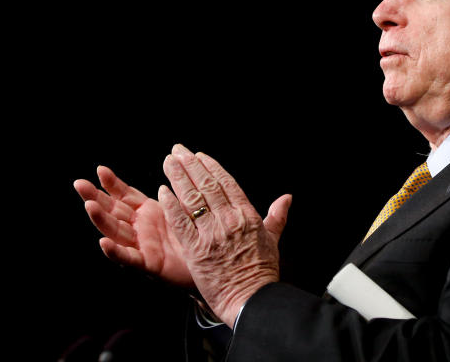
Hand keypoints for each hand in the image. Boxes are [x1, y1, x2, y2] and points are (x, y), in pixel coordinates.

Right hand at [74, 165, 193, 287]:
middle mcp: (139, 227)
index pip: (125, 195)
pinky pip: (129, 258)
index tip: (100, 169)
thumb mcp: (183, 208)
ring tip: (89, 205)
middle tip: (79, 183)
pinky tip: (104, 242)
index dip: (112, 183)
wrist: (210, 263)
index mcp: (147, 212)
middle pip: (112, 210)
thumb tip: (174, 164)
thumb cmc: (195, 235)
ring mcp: (141, 245)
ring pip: (115, 231)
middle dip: (95, 197)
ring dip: (101, 219)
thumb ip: (175, 192)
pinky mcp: (148, 264)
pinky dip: (115, 251)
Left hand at [158, 144, 291, 327]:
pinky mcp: (196, 249)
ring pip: (192, 198)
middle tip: (178, 151)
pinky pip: (181, 223)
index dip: (211, 167)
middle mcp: (229, 220)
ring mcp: (212, 233)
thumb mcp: (272, 239)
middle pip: (207, 186)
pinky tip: (163, 191)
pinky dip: (172, 205)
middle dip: (191, 166)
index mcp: (247, 215)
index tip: (200, 156)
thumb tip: (287, 198)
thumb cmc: (262, 271)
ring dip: (178, 178)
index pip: (227, 184)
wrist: (252, 298)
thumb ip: (277, 216)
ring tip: (168, 162)